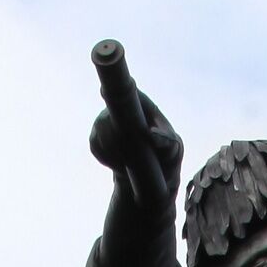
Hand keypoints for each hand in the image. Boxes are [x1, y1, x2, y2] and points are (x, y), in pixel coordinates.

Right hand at [90, 41, 182, 195]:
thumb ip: (167, 142)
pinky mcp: (99, 136)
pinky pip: (94, 143)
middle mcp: (125, 108)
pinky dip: (104, 156)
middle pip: (108, 110)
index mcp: (144, 105)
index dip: (115, 86)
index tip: (105, 90)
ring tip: (127, 161)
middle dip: (112, 132)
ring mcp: (109, 121)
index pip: (128, 90)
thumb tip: (151, 134)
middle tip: (124, 153)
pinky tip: (118, 164)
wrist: (149, 180)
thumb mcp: (173, 151)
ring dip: (110, 148)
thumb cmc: (166, 160)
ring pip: (100, 128)